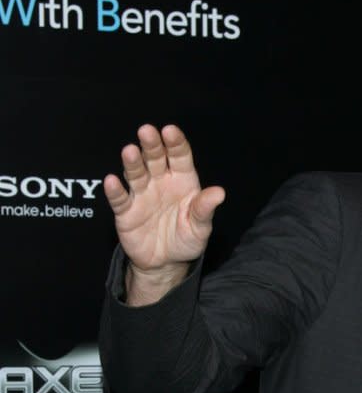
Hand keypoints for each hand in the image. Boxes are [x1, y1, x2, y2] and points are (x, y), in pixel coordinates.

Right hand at [104, 124, 224, 304]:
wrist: (166, 262)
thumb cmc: (187, 238)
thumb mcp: (201, 226)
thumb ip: (205, 209)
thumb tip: (219, 193)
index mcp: (182, 180)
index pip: (180, 156)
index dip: (175, 143)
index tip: (170, 130)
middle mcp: (161, 182)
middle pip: (156, 159)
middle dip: (152, 145)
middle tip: (147, 131)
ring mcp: (142, 195)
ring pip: (136, 174)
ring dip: (132, 162)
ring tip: (129, 151)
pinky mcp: (126, 212)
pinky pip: (120, 199)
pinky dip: (115, 190)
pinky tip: (112, 181)